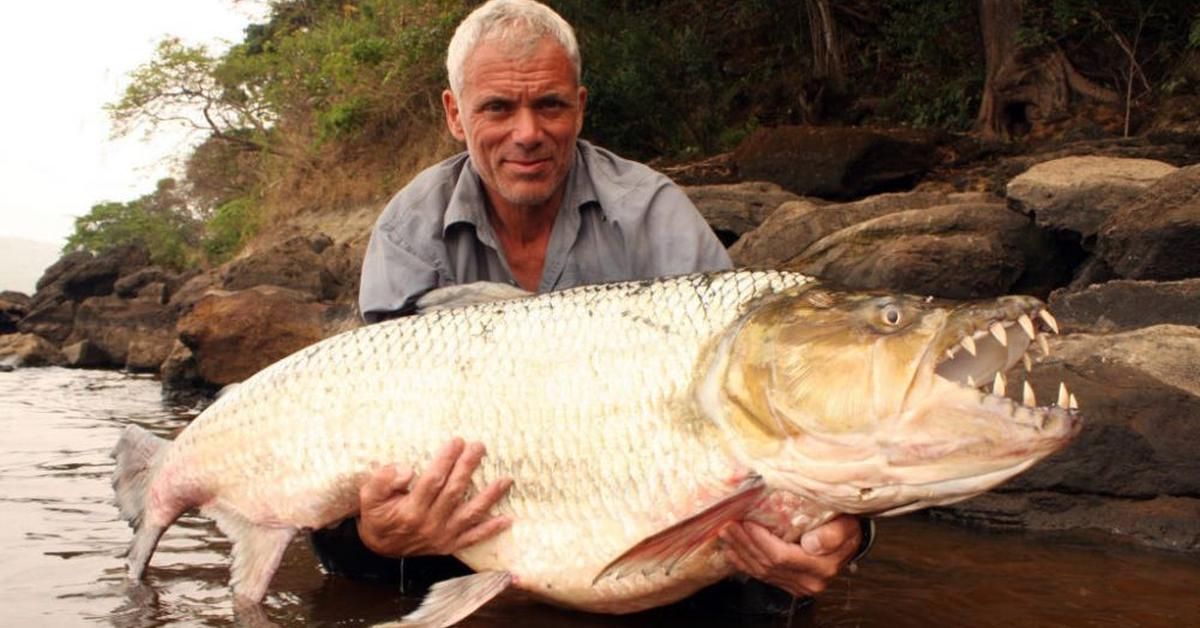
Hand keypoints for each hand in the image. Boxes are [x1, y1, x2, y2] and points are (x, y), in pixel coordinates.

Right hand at [356, 438, 512, 556]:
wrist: (380, 548)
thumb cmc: (377, 515)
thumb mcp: (369, 496)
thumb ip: (383, 481)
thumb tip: (407, 469)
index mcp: (410, 511)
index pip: (432, 480)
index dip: (446, 460)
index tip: (456, 441)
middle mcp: (429, 524)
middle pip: (454, 491)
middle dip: (468, 467)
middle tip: (479, 446)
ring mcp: (442, 536)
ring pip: (470, 514)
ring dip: (490, 496)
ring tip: (506, 479)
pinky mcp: (450, 545)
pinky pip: (473, 538)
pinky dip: (490, 529)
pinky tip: (507, 518)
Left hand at [719, 515, 861, 596]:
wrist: (849, 542)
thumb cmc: (845, 528)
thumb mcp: (846, 527)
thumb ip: (832, 535)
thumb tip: (811, 543)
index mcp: (821, 566)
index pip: (782, 556)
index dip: (761, 540)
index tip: (747, 522)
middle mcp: (808, 581)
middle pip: (768, 564)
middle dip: (745, 543)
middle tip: (728, 525)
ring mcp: (798, 586)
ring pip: (762, 571)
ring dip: (741, 551)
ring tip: (726, 534)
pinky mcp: (790, 585)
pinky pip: (762, 576)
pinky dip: (744, 564)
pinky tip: (732, 552)